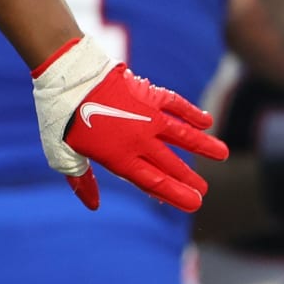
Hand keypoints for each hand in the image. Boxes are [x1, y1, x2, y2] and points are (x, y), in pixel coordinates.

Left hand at [32, 36, 227, 211]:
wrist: (68, 78)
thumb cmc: (60, 119)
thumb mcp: (62, 156)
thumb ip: (82, 181)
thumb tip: (93, 205)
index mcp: (119, 158)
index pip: (154, 182)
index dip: (174, 194)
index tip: (193, 203)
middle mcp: (139, 140)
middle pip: (170, 164)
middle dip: (189, 179)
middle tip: (204, 191)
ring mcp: (147, 116)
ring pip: (183, 135)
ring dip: (204, 146)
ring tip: (223, 155)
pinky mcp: (149, 94)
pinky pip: (176, 105)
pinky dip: (192, 113)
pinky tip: (205, 121)